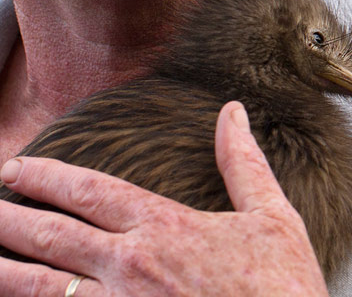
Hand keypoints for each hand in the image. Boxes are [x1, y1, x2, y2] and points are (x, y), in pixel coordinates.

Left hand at [0, 101, 327, 295]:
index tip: (19, 169)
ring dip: (4, 268)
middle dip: (11, 216)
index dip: (48, 177)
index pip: (92, 191)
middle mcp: (132, 266)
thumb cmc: (282, 286)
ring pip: (42, 286)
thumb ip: (244, 163)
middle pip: (53, 234)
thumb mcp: (272, 215)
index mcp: (166, 228)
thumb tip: (233, 114)